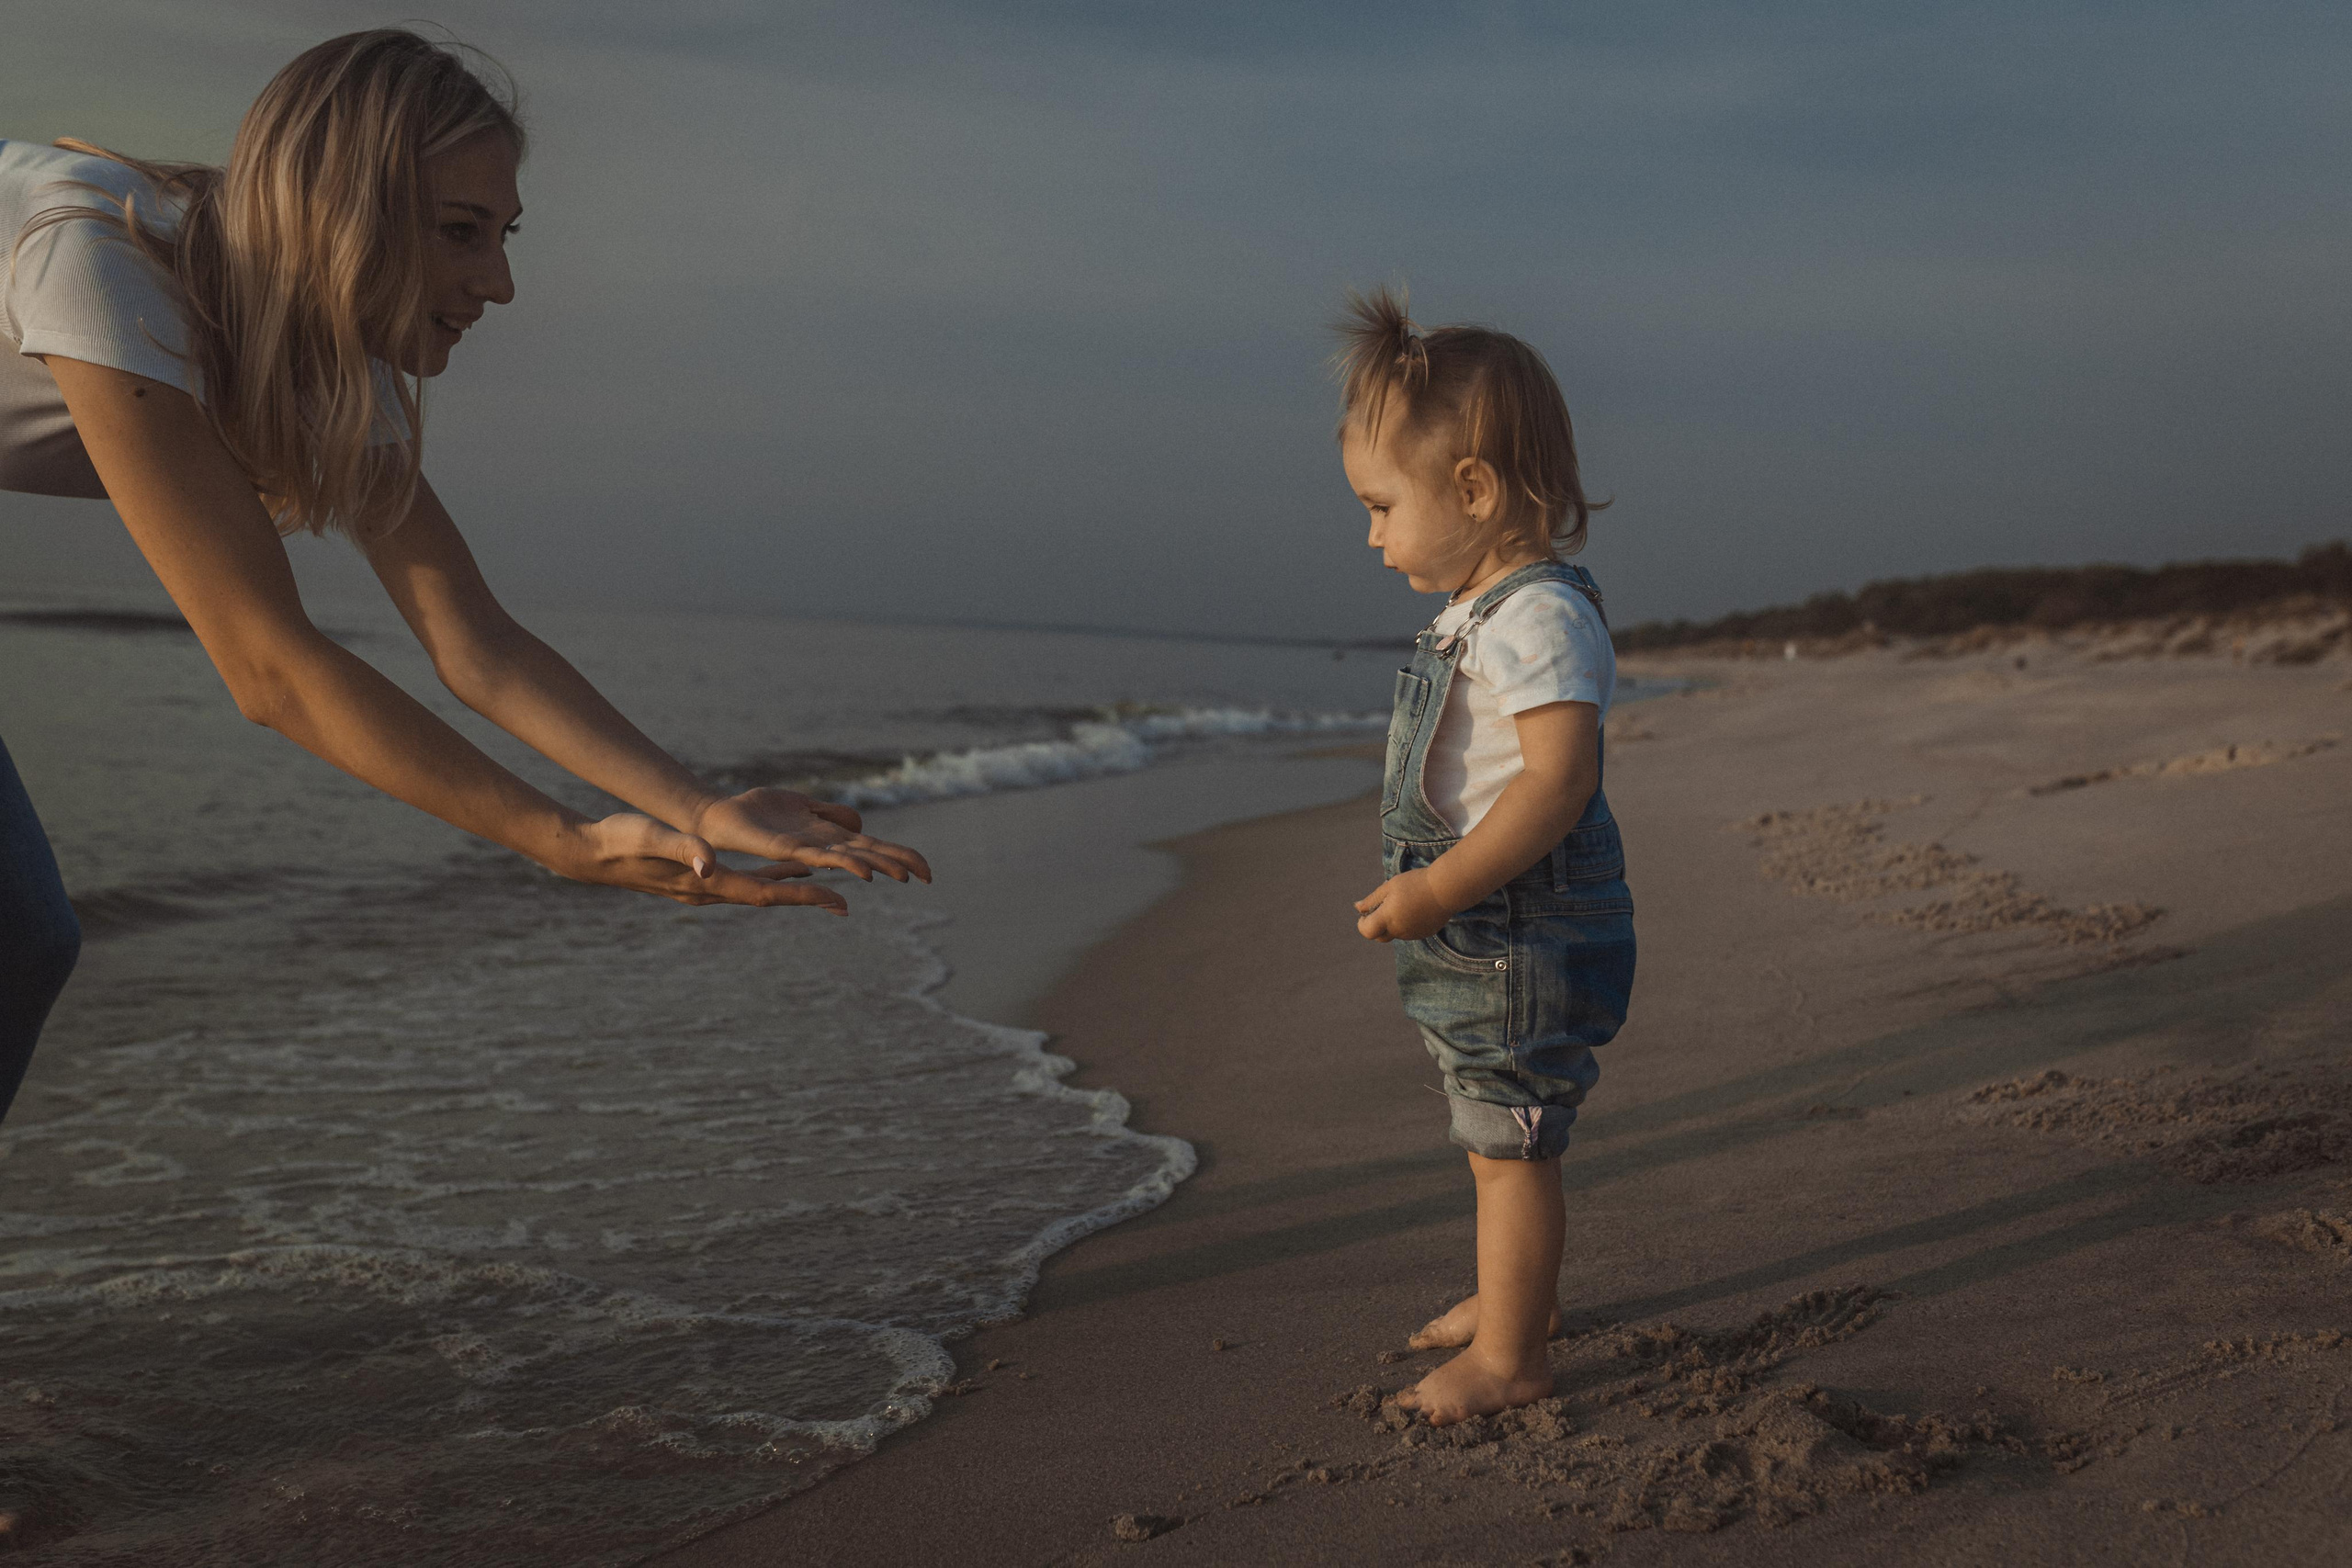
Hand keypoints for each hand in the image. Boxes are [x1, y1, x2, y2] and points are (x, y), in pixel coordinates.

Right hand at [557, 811, 848, 912]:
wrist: (593, 854)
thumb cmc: (623, 841)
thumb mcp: (654, 838)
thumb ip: (683, 848)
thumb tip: (709, 864)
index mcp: (708, 883)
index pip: (766, 894)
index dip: (802, 897)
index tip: (836, 900)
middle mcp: (710, 891)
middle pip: (769, 898)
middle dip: (806, 899)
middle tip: (844, 904)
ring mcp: (704, 888)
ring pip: (759, 890)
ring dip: (790, 889)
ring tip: (825, 885)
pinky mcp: (698, 879)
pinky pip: (744, 881)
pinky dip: (768, 876)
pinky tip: (784, 869)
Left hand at [691, 788, 932, 883]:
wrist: (721, 815)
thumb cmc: (757, 811)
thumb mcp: (803, 805)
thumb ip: (831, 813)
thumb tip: (860, 824)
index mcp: (829, 835)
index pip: (873, 846)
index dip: (900, 855)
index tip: (926, 869)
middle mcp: (823, 846)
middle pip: (871, 854)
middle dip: (900, 864)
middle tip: (930, 877)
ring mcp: (808, 848)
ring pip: (853, 859)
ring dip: (880, 866)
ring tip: (906, 877)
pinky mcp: (788, 847)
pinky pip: (822, 857)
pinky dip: (846, 864)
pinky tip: (866, 873)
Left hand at [1354, 868, 1453, 941]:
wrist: (1446, 889)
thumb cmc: (1415, 883)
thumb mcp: (1389, 887)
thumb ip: (1372, 900)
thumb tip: (1357, 908)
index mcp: (1388, 917)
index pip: (1367, 932)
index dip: (1362, 924)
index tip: (1366, 913)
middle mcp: (1399, 930)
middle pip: (1379, 937)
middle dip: (1375, 926)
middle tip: (1381, 908)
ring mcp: (1413, 934)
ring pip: (1395, 933)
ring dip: (1393, 923)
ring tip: (1404, 902)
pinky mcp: (1424, 933)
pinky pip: (1409, 932)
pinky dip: (1407, 923)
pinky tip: (1415, 907)